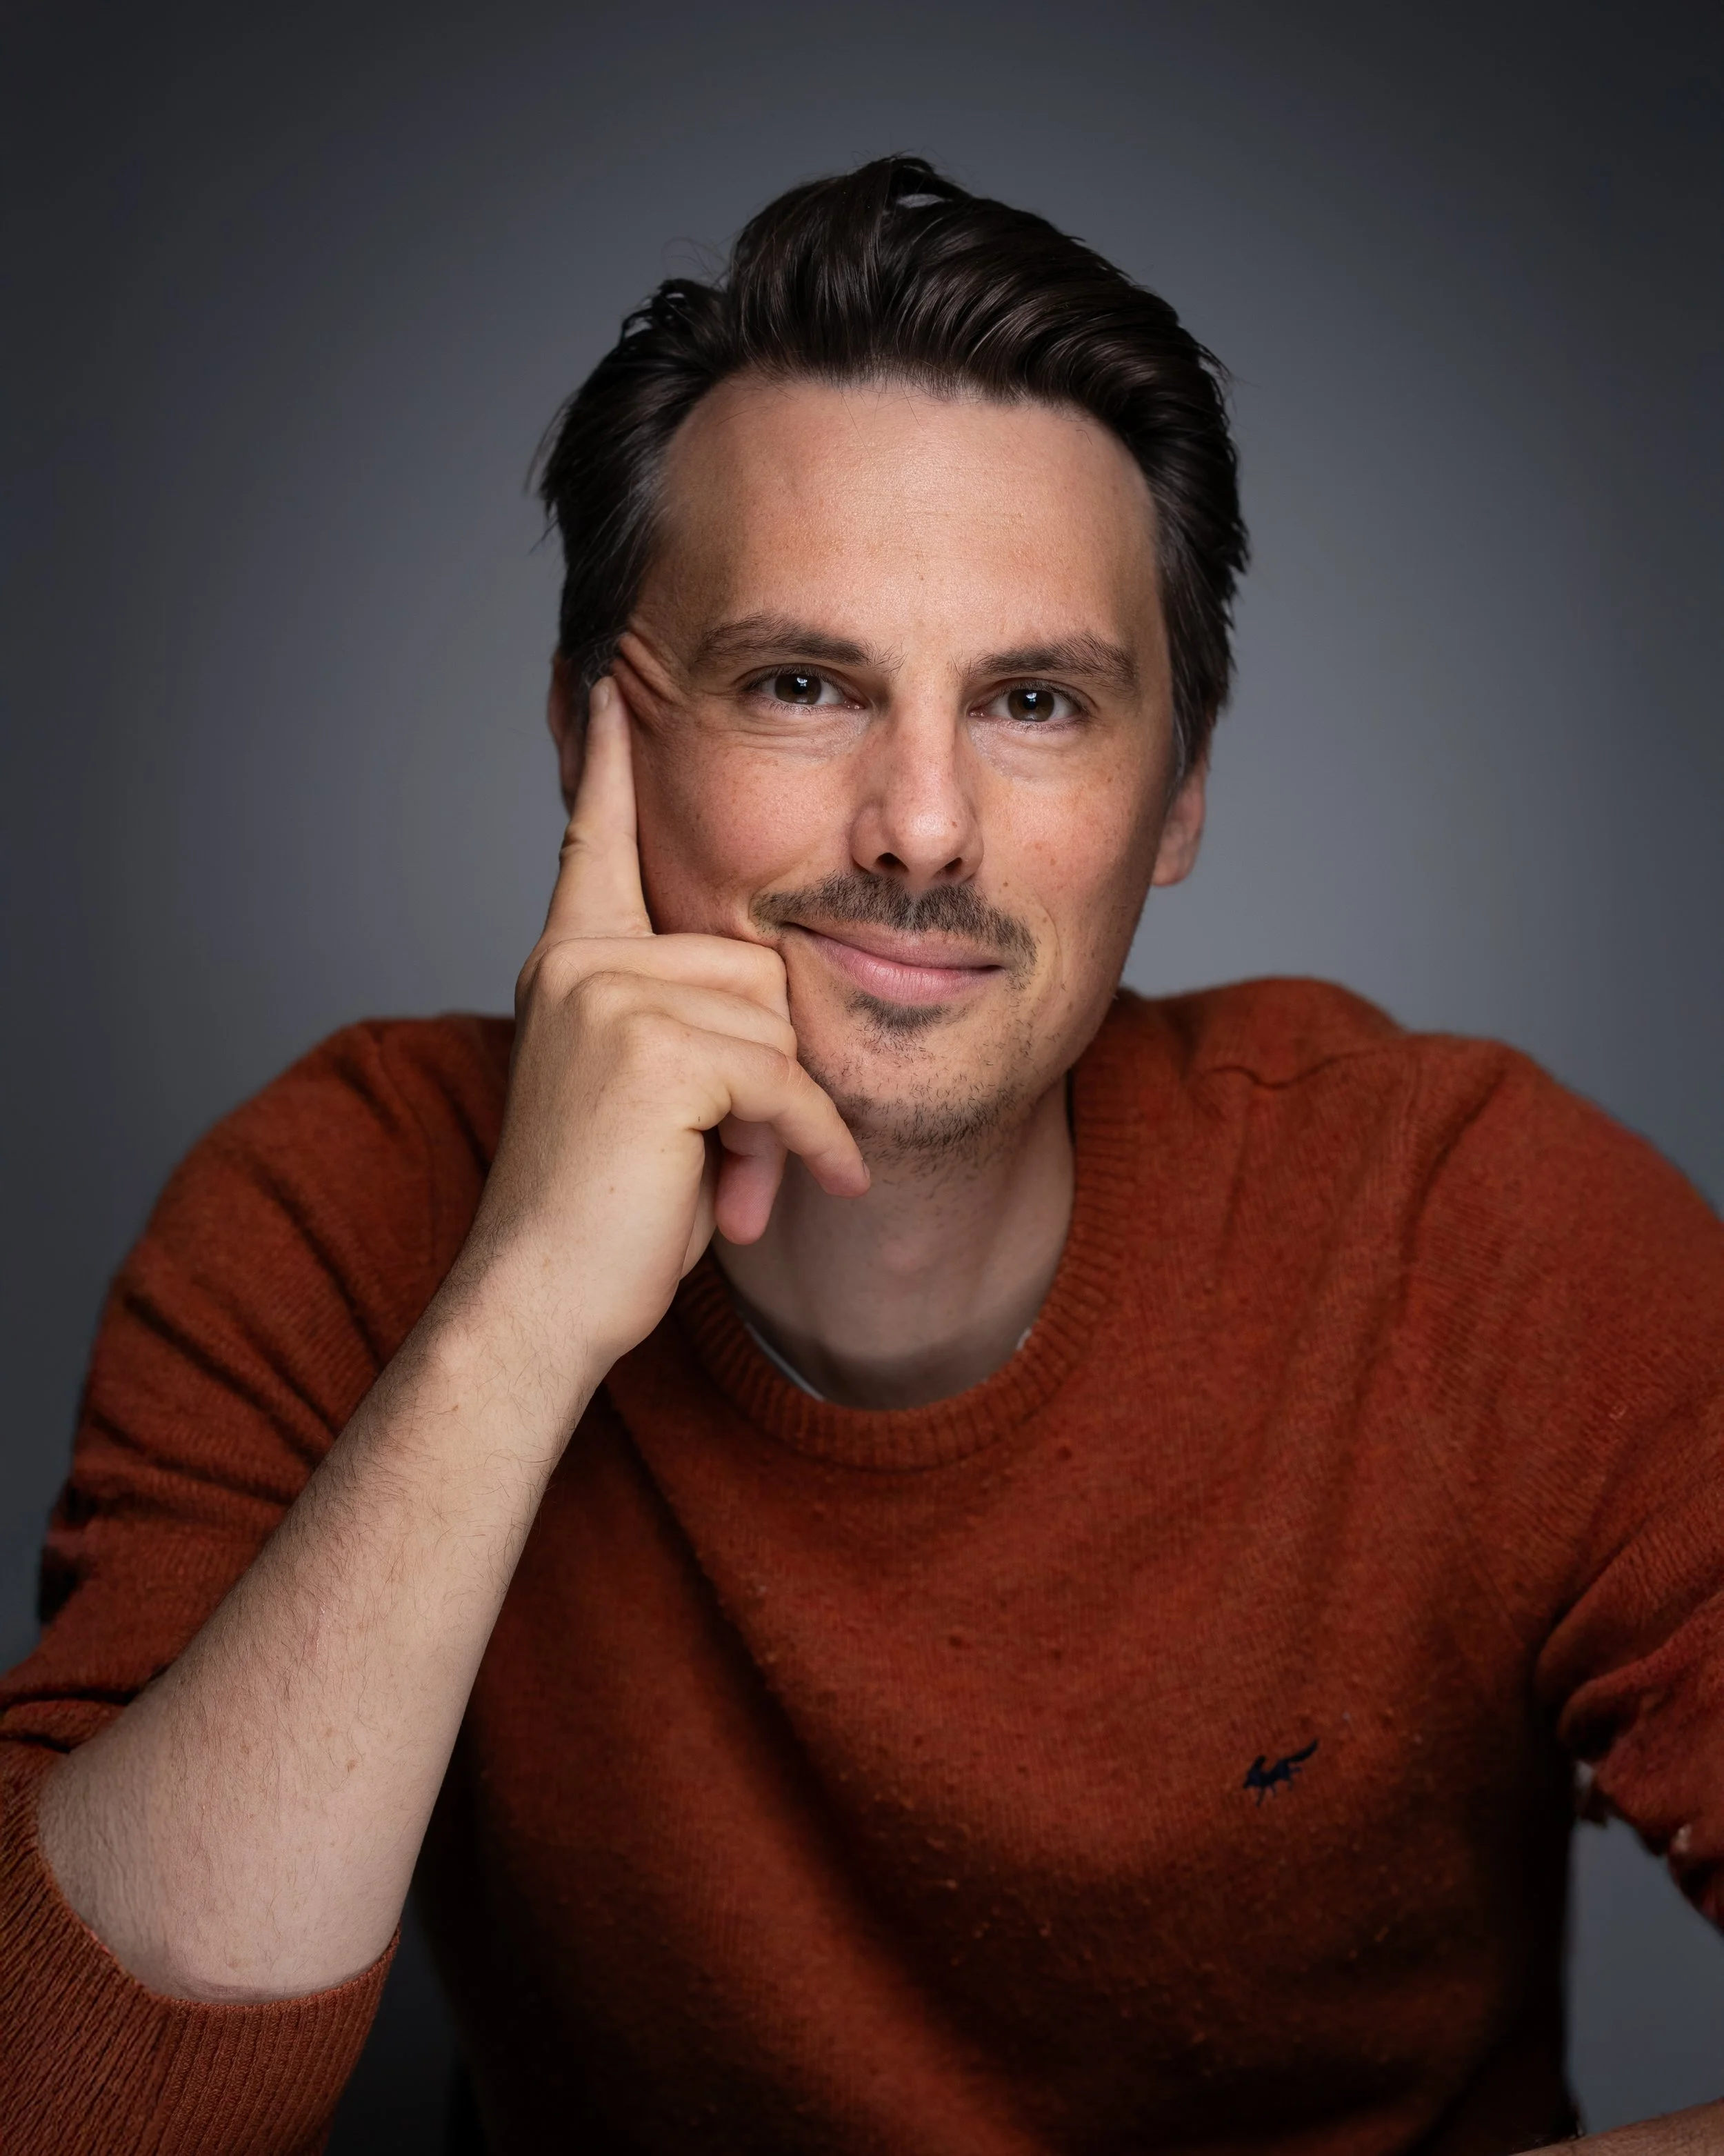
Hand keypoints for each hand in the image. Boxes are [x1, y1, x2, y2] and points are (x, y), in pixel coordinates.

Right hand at [462, 675, 866, 1383]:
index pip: (597, 843)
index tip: (611, 682)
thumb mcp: (646, 1097)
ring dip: (778, 1116)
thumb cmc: (601, 1213)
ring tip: (720, 1179)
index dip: (612, 767)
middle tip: (728, 1154)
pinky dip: (803, 1144)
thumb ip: (685, 1022)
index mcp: (571, 963)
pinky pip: (784, 1081)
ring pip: (776, 1023)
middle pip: (756, 961)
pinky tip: (778, 1199)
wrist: (538, 1302)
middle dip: (768, 1067)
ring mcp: (612, 999)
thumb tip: (771, 990)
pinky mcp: (655, 1051)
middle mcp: (583, 964)